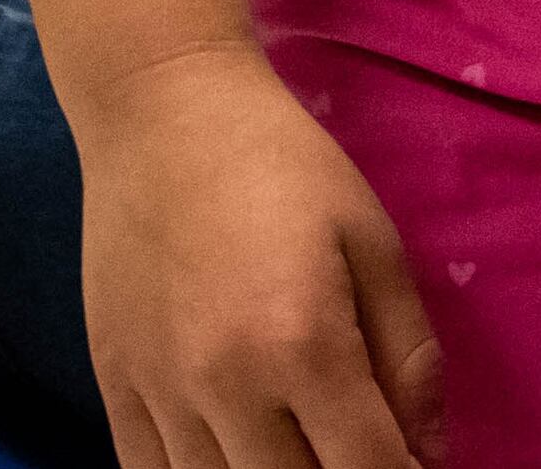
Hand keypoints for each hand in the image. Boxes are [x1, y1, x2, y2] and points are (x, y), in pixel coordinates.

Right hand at [78, 42, 437, 468]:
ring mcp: (160, 391)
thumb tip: (428, 457)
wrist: (160, 107)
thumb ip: (409, 357)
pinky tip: (233, 459)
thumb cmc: (281, 163)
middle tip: (351, 448)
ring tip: (295, 449)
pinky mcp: (112, 384)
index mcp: (304, 344)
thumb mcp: (372, 241)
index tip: (408, 464)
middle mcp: (226, 383)